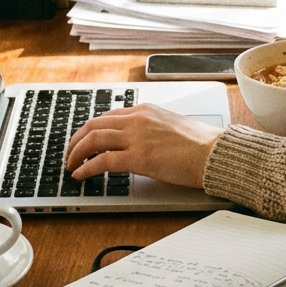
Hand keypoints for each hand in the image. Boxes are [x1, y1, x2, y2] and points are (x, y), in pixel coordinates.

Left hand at [64, 104, 224, 187]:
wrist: (216, 153)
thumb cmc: (202, 144)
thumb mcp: (172, 126)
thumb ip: (152, 130)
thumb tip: (140, 143)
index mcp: (146, 110)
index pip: (108, 116)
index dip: (90, 129)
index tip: (83, 140)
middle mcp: (138, 119)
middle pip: (93, 125)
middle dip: (76, 140)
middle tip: (69, 153)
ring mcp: (137, 137)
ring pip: (93, 139)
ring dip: (76, 153)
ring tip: (70, 165)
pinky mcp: (139, 157)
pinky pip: (102, 161)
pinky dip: (86, 168)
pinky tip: (81, 175)